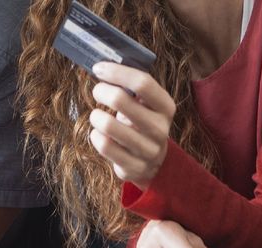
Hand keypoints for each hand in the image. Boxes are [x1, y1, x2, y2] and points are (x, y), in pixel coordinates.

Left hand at [89, 62, 175, 189]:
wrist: (153, 161)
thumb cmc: (141, 123)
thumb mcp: (145, 104)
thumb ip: (130, 86)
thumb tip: (102, 65)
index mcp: (166, 107)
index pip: (143, 82)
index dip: (117, 72)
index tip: (99, 68)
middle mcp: (160, 128)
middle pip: (121, 99)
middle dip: (101, 91)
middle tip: (97, 91)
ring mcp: (148, 150)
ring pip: (108, 125)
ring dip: (96, 116)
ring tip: (97, 116)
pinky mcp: (134, 166)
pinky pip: (104, 145)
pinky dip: (95, 136)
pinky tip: (98, 134)